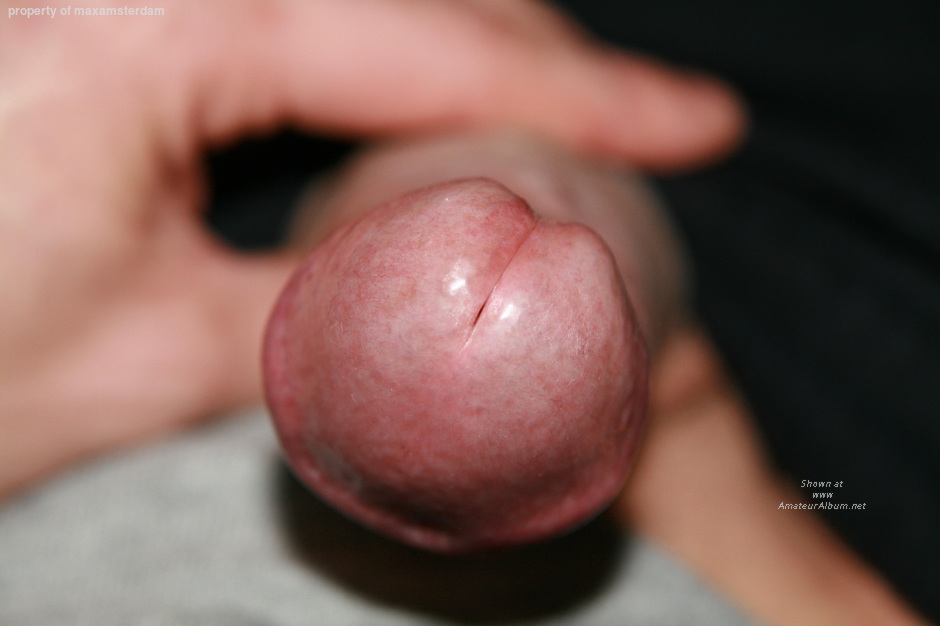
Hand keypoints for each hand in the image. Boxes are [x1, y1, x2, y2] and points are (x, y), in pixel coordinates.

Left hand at [0, 0, 743, 496]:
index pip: (429, 46)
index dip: (590, 94)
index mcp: (140, 30)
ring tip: (567, 110)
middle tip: (649, 120)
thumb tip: (463, 282)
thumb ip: (338, 310)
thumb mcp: (166, 361)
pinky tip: (430, 97)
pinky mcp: (128, 23)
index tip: (703, 120)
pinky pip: (297, 15)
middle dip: (549, 55)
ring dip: (474, 42)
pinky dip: (390, 50)